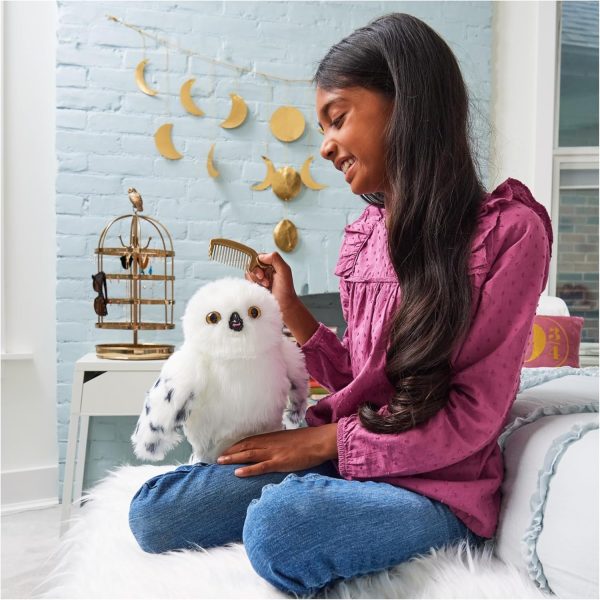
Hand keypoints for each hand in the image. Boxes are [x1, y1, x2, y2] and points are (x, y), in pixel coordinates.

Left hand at [217, 424, 337, 476]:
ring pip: (249, 455)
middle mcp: (270, 443)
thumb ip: (279, 443)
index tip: (227, 449)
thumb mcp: (290, 439)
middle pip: (246, 446)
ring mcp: (274, 452)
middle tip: (217, 457)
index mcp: (272, 437)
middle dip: (231, 451)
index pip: (250, 440)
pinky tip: (237, 472)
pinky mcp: (280, 462)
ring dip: (233, 458)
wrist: (320, 441)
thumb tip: (272, 448)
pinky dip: (248, 469)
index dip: (237, 445)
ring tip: (221, 462)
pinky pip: (261, 466)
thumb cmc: (308, 441)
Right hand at [245, 252, 297, 313]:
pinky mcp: (255, 287)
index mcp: (272, 265)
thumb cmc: (286, 291)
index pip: (258, 257)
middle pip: (252, 265)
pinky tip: (260, 290)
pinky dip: (252, 286)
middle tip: (265, 281)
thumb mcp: (284, 271)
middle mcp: (265, 271)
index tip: (263, 272)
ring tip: (265, 287)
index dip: (258, 264)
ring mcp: (259, 279)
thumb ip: (276, 259)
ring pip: (248, 274)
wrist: (283, 306)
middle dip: (257, 273)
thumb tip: (261, 256)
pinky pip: (247, 282)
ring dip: (256, 280)